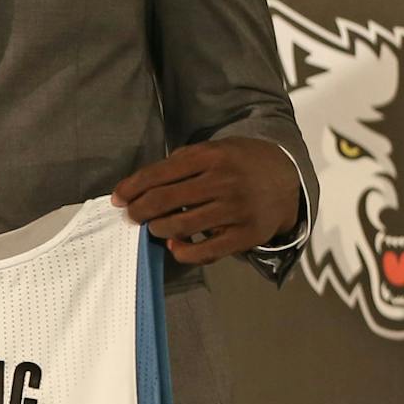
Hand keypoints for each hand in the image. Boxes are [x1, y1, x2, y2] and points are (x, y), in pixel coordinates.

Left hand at [112, 138, 300, 265]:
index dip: (130, 188)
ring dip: (157, 229)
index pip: (157, 174)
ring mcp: (237, 209)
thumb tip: (137, 190)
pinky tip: (174, 245)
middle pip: (163, 200)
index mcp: (210, 156)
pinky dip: (182, 252)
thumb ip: (178, 165)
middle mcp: (223, 181)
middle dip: (138, 211)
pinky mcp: (247, 234)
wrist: (286, 177)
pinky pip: (205, 251)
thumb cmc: (236, 163)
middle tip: (132, 215)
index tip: (117, 198)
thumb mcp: (210, 151)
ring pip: (180, 226)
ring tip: (154, 227)